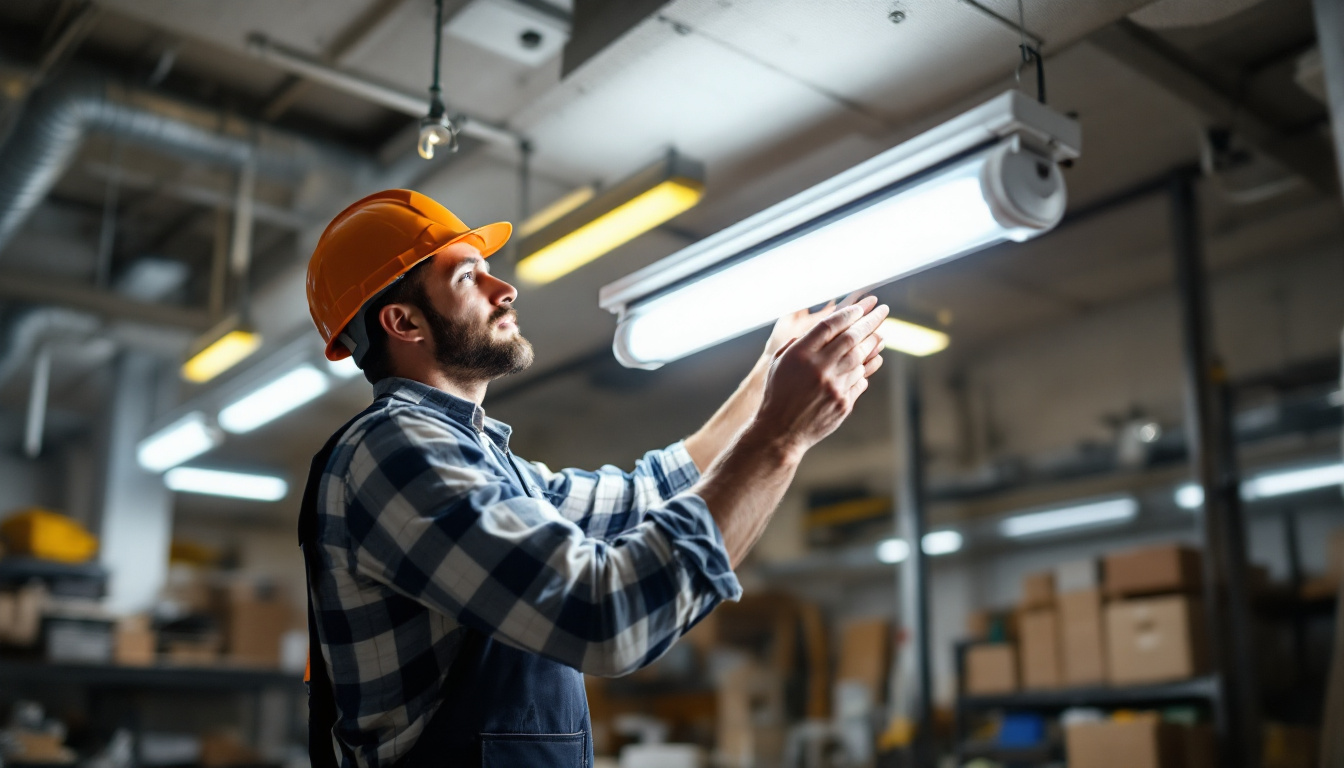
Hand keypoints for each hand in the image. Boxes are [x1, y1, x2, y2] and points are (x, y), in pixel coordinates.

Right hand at [754, 296, 887, 458]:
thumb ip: (798, 344)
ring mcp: (833, 386)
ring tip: (881, 334)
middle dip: (870, 321)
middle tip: (883, 310)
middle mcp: (819, 368)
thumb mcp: (779, 364)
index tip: (860, 308)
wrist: (780, 432)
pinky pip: (860, 380)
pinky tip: (873, 360)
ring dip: (873, 344)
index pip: (830, 326)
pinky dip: (866, 369)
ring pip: (860, 358)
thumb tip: (824, 330)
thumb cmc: (778, 394)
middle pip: (851, 338)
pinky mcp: (843, 403)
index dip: (848, 314)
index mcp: (800, 355)